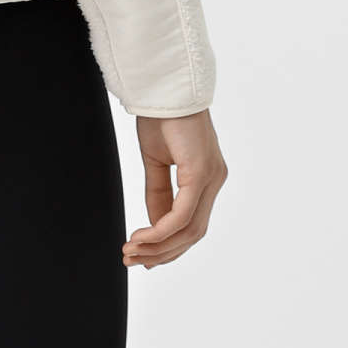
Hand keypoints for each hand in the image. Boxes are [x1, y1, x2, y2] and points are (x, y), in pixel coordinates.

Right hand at [125, 110, 227, 268]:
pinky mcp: (201, 173)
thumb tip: (154, 226)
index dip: (169, 246)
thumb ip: (159, 195)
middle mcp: (215, 180)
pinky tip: (141, 236)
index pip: (193, 224)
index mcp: (208, 178)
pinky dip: (160, 231)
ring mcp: (212, 177)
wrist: (164, 87)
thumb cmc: (161, 117)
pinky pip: (182, 215)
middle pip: (193, 234)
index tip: (143, 256)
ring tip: (131, 251)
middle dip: (162, 252)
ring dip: (159, 246)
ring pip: (189, 230)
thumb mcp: (156, 163)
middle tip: (132, 260)